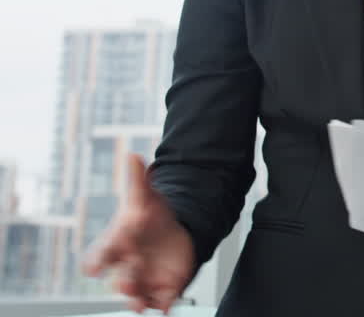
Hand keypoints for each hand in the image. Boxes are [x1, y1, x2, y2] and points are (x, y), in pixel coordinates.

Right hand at [82, 154, 195, 313]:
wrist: (174, 232)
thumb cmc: (150, 218)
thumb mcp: (146, 199)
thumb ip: (138, 181)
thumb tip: (133, 155)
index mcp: (116, 246)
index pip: (100, 256)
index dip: (97, 261)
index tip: (95, 266)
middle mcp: (126, 267)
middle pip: (118, 279)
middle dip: (121, 282)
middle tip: (127, 281)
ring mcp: (143, 280)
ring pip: (135, 296)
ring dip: (135, 300)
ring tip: (138, 303)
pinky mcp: (163, 289)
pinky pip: (160, 302)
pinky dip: (162, 305)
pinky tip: (166, 307)